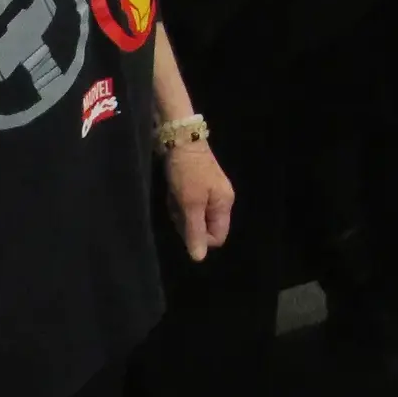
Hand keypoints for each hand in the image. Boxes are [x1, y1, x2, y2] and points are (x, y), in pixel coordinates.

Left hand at [167, 142, 234, 262]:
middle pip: (204, 227)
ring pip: (194, 216)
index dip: (200, 237)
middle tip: (178, 207)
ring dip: (181, 212)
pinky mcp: (197, 185)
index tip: (186, 224)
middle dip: (188, 223)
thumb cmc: (187, 172)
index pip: (217, 237)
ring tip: (174, 196)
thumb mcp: (190, 203)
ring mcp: (209, 191)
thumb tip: (199, 258)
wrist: (180, 138)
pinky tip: (173, 191)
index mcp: (224, 204)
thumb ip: (195, 231)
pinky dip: (179, 202)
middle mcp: (220, 199)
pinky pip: (188, 204)